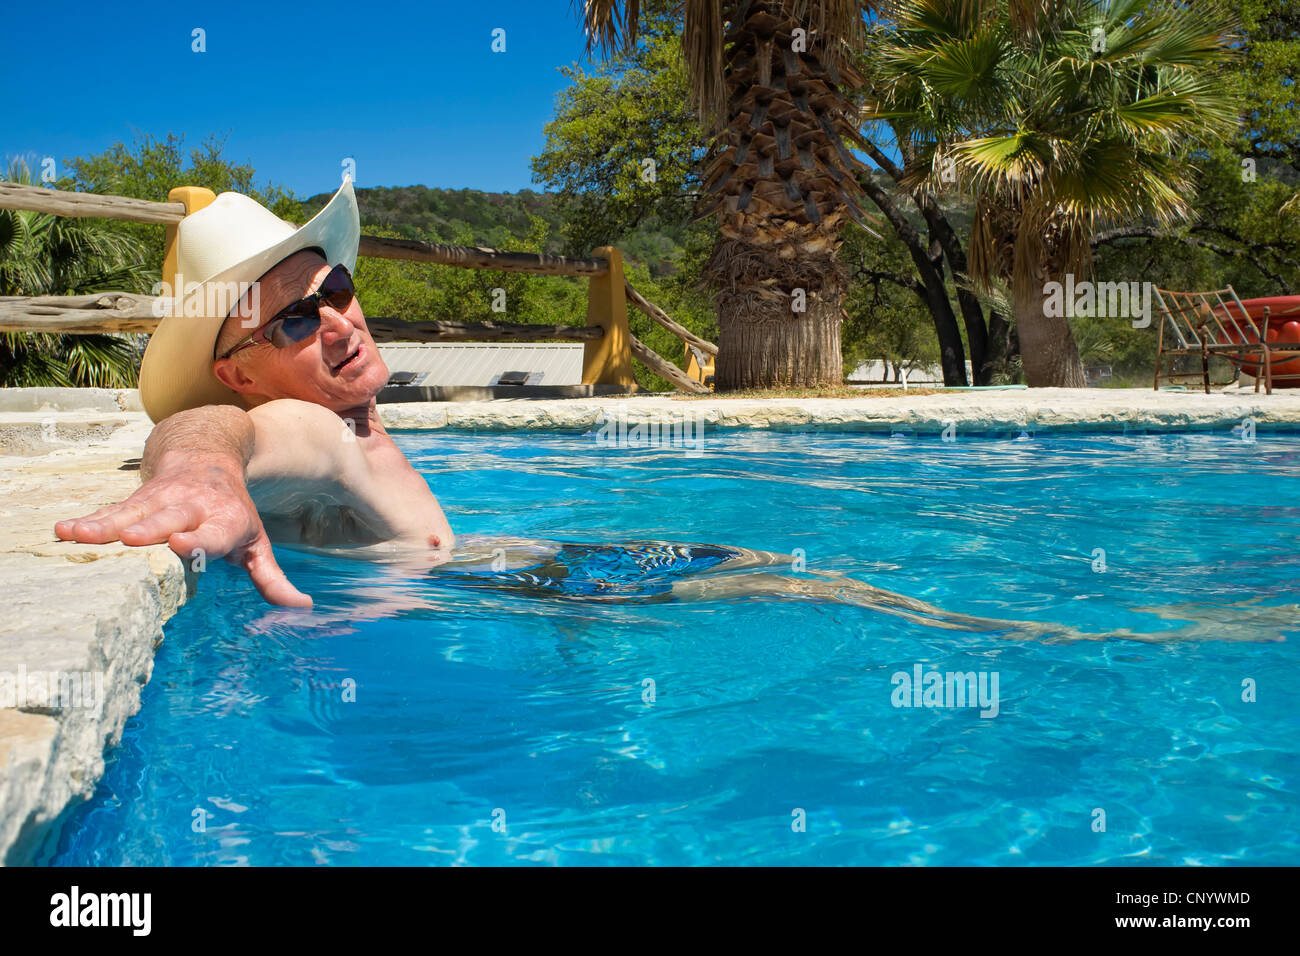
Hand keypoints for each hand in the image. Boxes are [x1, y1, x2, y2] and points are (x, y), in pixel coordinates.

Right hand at [54, 463, 311, 607]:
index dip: (200, 540)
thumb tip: (301, 608)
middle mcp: (191, 507)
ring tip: (79, 536)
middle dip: (150, 529)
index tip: (183, 544)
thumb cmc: (232, 511)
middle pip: (168, 518)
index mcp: (224, 520)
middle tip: (130, 540)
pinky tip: (62, 531)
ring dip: (105, 525)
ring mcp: (161, 500)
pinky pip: (110, 510)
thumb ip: (271, 577)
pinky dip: (87, 520)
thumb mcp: (256, 541)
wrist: (207, 453)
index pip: (213, 533)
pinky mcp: (137, 499)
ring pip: (132, 512)